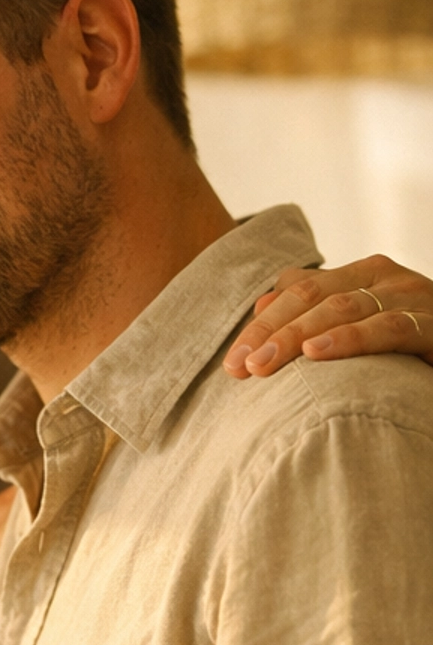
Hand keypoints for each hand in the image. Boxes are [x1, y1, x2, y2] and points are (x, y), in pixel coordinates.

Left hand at [224, 255, 432, 377]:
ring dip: (296, 338)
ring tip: (264, 365)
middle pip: (310, 295)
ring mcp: (413, 296)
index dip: (259, 326)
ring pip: (342, 307)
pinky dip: (350, 340)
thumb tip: (261, 304)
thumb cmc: (411, 351)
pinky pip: (389, 328)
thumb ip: (314, 312)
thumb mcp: (358, 330)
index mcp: (362, 275)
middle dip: (268, 333)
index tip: (230, 365)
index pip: (295, 291)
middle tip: (238, 369)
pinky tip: (316, 354)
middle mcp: (386, 277)